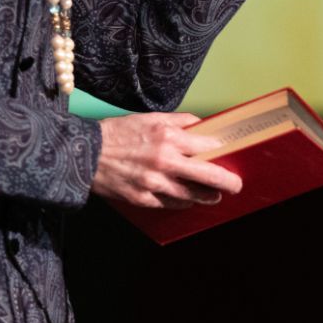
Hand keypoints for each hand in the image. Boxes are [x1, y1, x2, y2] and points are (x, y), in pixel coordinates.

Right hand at [93, 112, 243, 209]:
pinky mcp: (143, 199)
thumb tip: (203, 125)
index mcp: (168, 138)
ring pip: (191, 195)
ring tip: (214, 195)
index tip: (229, 154)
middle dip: (228, 182)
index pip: (208, 146)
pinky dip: (181, 201)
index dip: (222, 151)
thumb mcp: (151, 118)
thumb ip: (180, 121)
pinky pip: (170, 203)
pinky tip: (186, 199)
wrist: (86, 153)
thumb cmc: (119, 133)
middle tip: (236, 185)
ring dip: (206, 196)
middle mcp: (165, 162)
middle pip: (208, 176)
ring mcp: (154, 184)